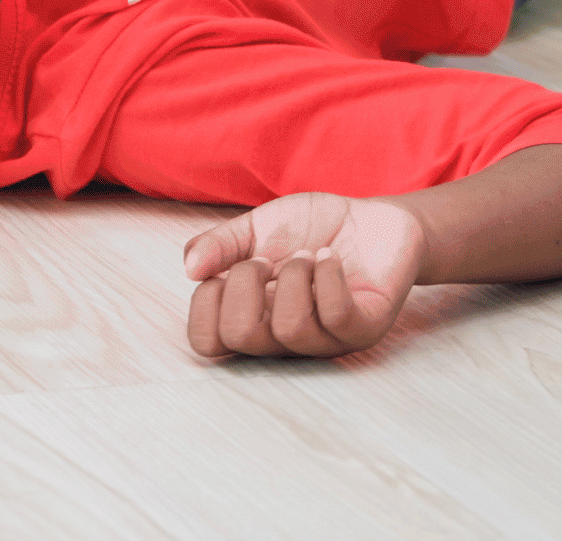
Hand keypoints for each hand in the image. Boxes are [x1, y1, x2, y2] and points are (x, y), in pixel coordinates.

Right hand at [183, 192, 422, 357]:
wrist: (372, 218)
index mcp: (251, 317)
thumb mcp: (254, 227)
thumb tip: (189, 269)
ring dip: (293, 275)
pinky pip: (336, 316)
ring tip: (306, 256)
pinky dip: (328, 274)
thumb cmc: (312, 228)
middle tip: (266, 260)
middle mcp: (283, 338)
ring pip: (290, 329)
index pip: (207, 343)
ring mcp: (325, 339)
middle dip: (245, 281)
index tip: (230, 268)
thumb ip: (217, 245)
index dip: (206, 302)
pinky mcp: (365, 329)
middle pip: (240, 338)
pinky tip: (329, 257)